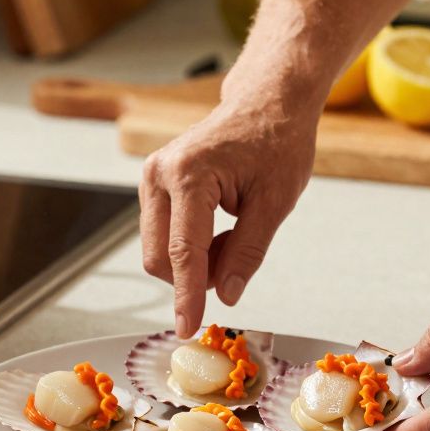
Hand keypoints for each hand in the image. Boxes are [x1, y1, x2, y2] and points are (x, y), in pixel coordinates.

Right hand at [140, 101, 315, 336]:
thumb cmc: (276, 141)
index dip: (187, 296)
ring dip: (194, 261)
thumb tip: (226, 294)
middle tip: (237, 261)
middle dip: (195, 276)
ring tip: (234, 235)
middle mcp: (160, 174)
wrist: (267, 103)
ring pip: (159, 250)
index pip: (184, 252)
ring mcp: (153, 178)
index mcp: (189, 174)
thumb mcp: (275, 202)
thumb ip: (248, 252)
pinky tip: (220, 227)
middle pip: (160, 257)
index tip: (187, 327)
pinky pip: (163, 234)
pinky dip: (191, 246)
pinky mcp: (155, 185)